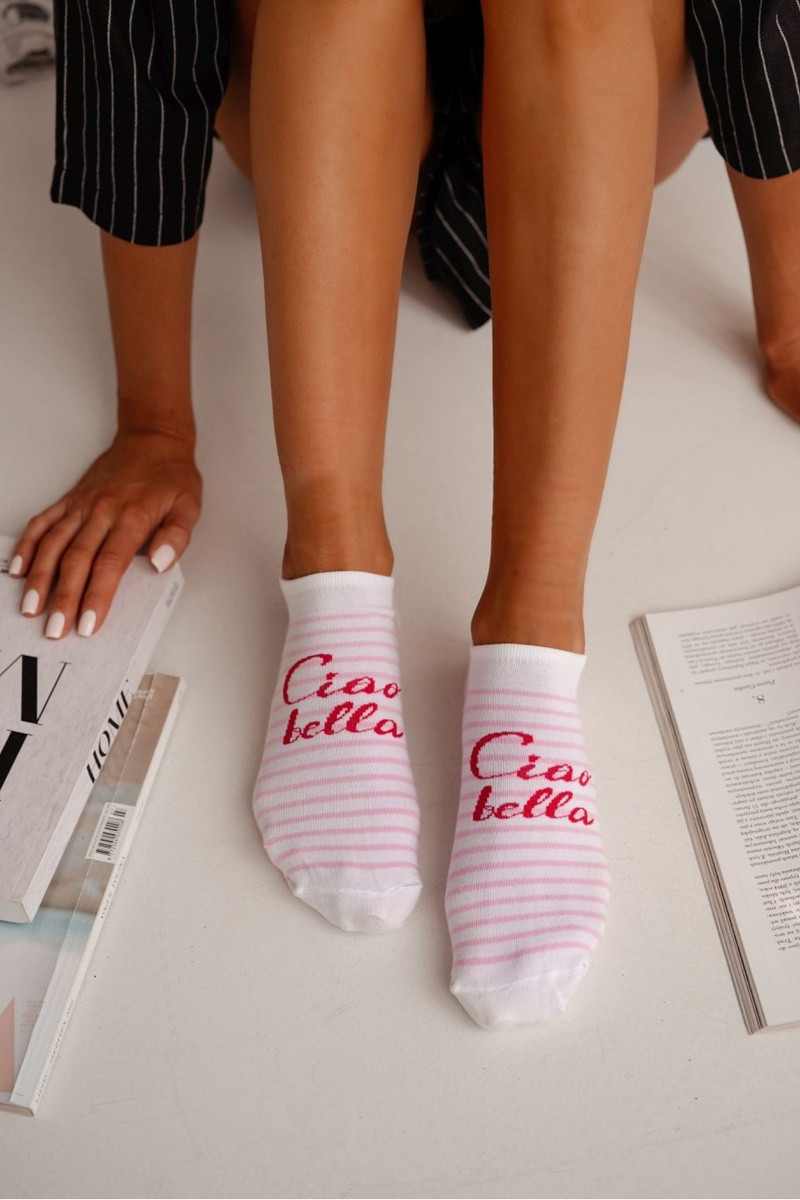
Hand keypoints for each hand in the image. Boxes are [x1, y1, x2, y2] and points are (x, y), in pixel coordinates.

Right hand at [10, 429, 201, 637]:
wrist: (152, 439)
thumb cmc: (171, 477)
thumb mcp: (189, 505)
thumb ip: (177, 536)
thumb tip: (161, 563)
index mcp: (131, 517)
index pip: (110, 563)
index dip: (97, 595)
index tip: (89, 624)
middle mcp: (101, 512)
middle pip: (76, 560)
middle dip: (63, 598)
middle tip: (55, 630)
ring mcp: (81, 506)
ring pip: (53, 544)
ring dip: (39, 578)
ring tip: (30, 609)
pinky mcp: (69, 501)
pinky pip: (42, 523)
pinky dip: (26, 546)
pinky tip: (17, 570)